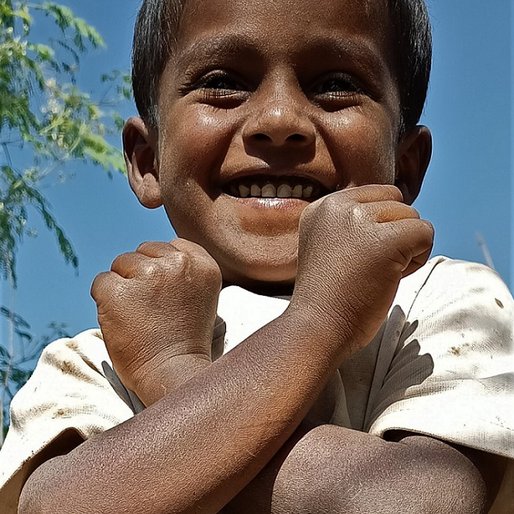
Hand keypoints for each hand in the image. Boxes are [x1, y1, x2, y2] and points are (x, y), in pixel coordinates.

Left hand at [91, 239, 221, 399]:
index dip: (163, 268)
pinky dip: (104, 301)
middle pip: (144, 252)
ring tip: (138, 315)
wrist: (173, 373)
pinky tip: (120, 320)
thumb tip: (153, 256)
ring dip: (123, 286)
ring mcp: (148, 275)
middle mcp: (178, 264)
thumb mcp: (201, 295)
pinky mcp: (118, 291)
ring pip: (121, 263)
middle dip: (141, 274)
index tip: (166, 294)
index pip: (171, 245)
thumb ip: (185, 271)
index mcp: (202, 264)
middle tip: (151, 308)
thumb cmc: (184, 339)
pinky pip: (101, 282)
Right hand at [289, 184, 432, 355]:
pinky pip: (425, 233)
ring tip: (378, 274)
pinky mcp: (384, 240)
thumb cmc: (329, 296)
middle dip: (395, 233)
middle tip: (370, 266)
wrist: (316, 327)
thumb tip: (397, 212)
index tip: (360, 256)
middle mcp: (337, 206)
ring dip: (406, 247)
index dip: (380, 226)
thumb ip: (352, 224)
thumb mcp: (329, 244)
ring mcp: (359, 221)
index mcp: (323, 207)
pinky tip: (393, 277)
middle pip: (395, 203)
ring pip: (412, 217)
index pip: (376, 196)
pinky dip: (418, 258)